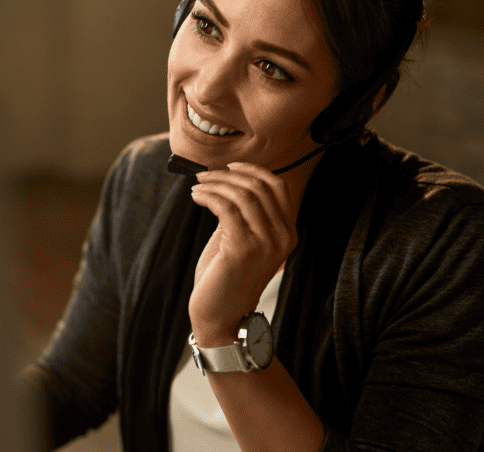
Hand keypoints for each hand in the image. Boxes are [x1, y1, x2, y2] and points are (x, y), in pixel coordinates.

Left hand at [188, 162, 297, 344]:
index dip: (253, 170)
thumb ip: (242, 214)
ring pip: (242, 194)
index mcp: (287, 233)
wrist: (222, 316)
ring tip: (197, 187)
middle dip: (227, 174)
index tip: (229, 167)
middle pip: (259, 186)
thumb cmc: (226, 278)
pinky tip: (196, 197)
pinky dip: (208, 196)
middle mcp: (282, 237)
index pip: (278, 187)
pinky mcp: (243, 249)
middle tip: (204, 175)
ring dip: (214, 184)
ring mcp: (266, 244)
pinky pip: (226, 208)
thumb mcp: (241, 240)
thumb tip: (226, 182)